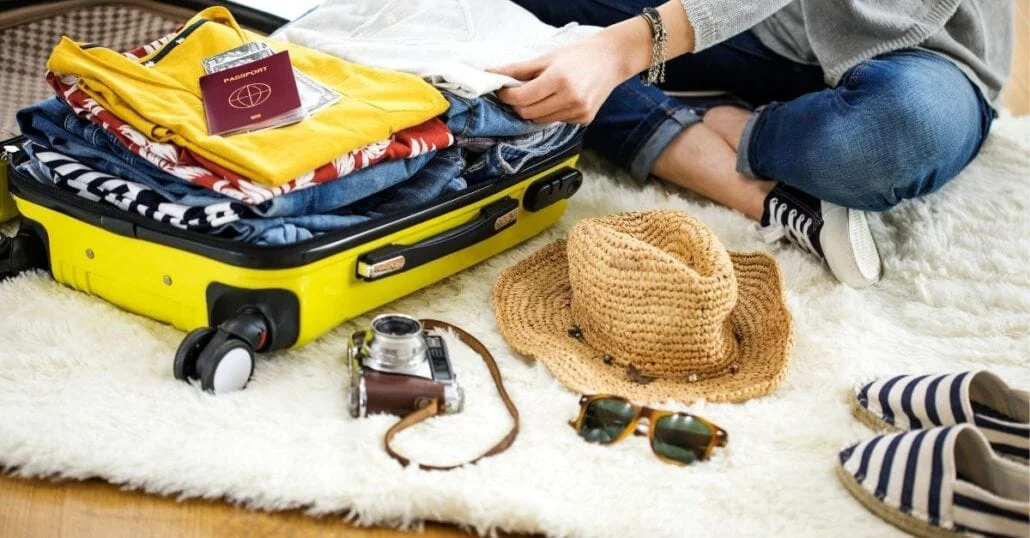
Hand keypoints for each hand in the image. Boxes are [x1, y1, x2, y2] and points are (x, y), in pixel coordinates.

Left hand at [490, 36, 628, 124]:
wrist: (612, 59)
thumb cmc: (579, 54)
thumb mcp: (547, 57)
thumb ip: (518, 68)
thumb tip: (492, 72)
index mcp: (559, 79)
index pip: (522, 98)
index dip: (507, 96)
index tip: (502, 90)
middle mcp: (570, 98)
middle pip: (529, 113)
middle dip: (517, 105)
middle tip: (516, 93)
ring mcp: (579, 111)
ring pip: (541, 120)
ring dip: (533, 110)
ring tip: (538, 95)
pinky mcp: (584, 119)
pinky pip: (557, 121)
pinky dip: (550, 113)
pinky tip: (557, 99)